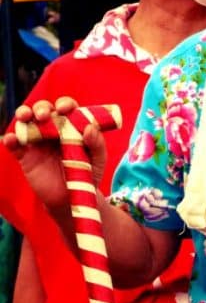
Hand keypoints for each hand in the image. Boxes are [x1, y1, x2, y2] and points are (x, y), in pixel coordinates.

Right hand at [2, 97, 107, 213]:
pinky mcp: (26, 156)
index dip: (65, 104)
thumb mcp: (98, 160)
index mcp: (72, 126)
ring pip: (26, 122)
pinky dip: (10, 139)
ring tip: (25, 117)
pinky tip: (11, 140)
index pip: (67, 108)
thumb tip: (90, 128)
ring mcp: (38, 142)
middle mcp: (53, 130)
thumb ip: (97, 144)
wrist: (73, 197)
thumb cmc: (88, 174)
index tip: (65, 109)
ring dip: (23, 115)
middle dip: (41, 108)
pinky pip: (14, 145)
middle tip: (44, 115)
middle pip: (43, 110)